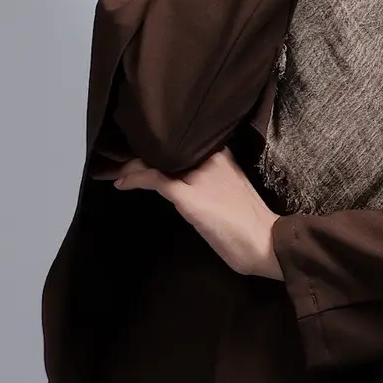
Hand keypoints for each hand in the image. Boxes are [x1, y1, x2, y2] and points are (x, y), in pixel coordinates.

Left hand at [111, 148, 283, 279]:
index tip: (145, 146)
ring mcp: (198, 176)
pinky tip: (121, 182)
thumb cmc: (251, 221)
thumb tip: (188, 180)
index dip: (161, 144)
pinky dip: (135, 178)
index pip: (185, 141)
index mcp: (223, 155)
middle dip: (144, 151)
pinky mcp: (188, 195)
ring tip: (116, 169)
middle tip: (123, 155)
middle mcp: (210, 158)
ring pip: (157, 160)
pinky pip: (154, 179)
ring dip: (133, 164)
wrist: (265, 241)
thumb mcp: (232, 190)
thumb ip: (213, 180)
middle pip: (168, 147)